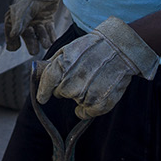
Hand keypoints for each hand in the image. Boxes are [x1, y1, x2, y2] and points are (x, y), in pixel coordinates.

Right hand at [4, 0, 67, 53]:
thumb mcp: (21, 12)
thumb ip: (18, 26)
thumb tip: (12, 36)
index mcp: (15, 18)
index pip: (11, 32)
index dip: (12, 41)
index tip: (15, 48)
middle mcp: (25, 20)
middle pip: (27, 36)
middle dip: (31, 44)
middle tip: (34, 51)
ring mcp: (36, 19)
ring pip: (39, 34)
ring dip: (42, 39)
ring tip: (46, 44)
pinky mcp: (47, 18)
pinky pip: (48, 30)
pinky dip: (51, 36)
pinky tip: (53, 41)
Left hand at [36, 16, 158, 117]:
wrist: (121, 49)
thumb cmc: (93, 47)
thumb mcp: (69, 48)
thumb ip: (53, 64)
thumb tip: (40, 74)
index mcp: (63, 65)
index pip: (47, 84)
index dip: (43, 92)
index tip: (42, 98)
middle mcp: (72, 82)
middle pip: (60, 93)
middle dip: (65, 87)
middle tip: (79, 77)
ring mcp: (86, 94)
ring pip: (74, 102)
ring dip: (79, 95)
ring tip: (92, 80)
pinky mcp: (100, 104)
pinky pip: (85, 113)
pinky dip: (88, 108)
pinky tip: (95, 95)